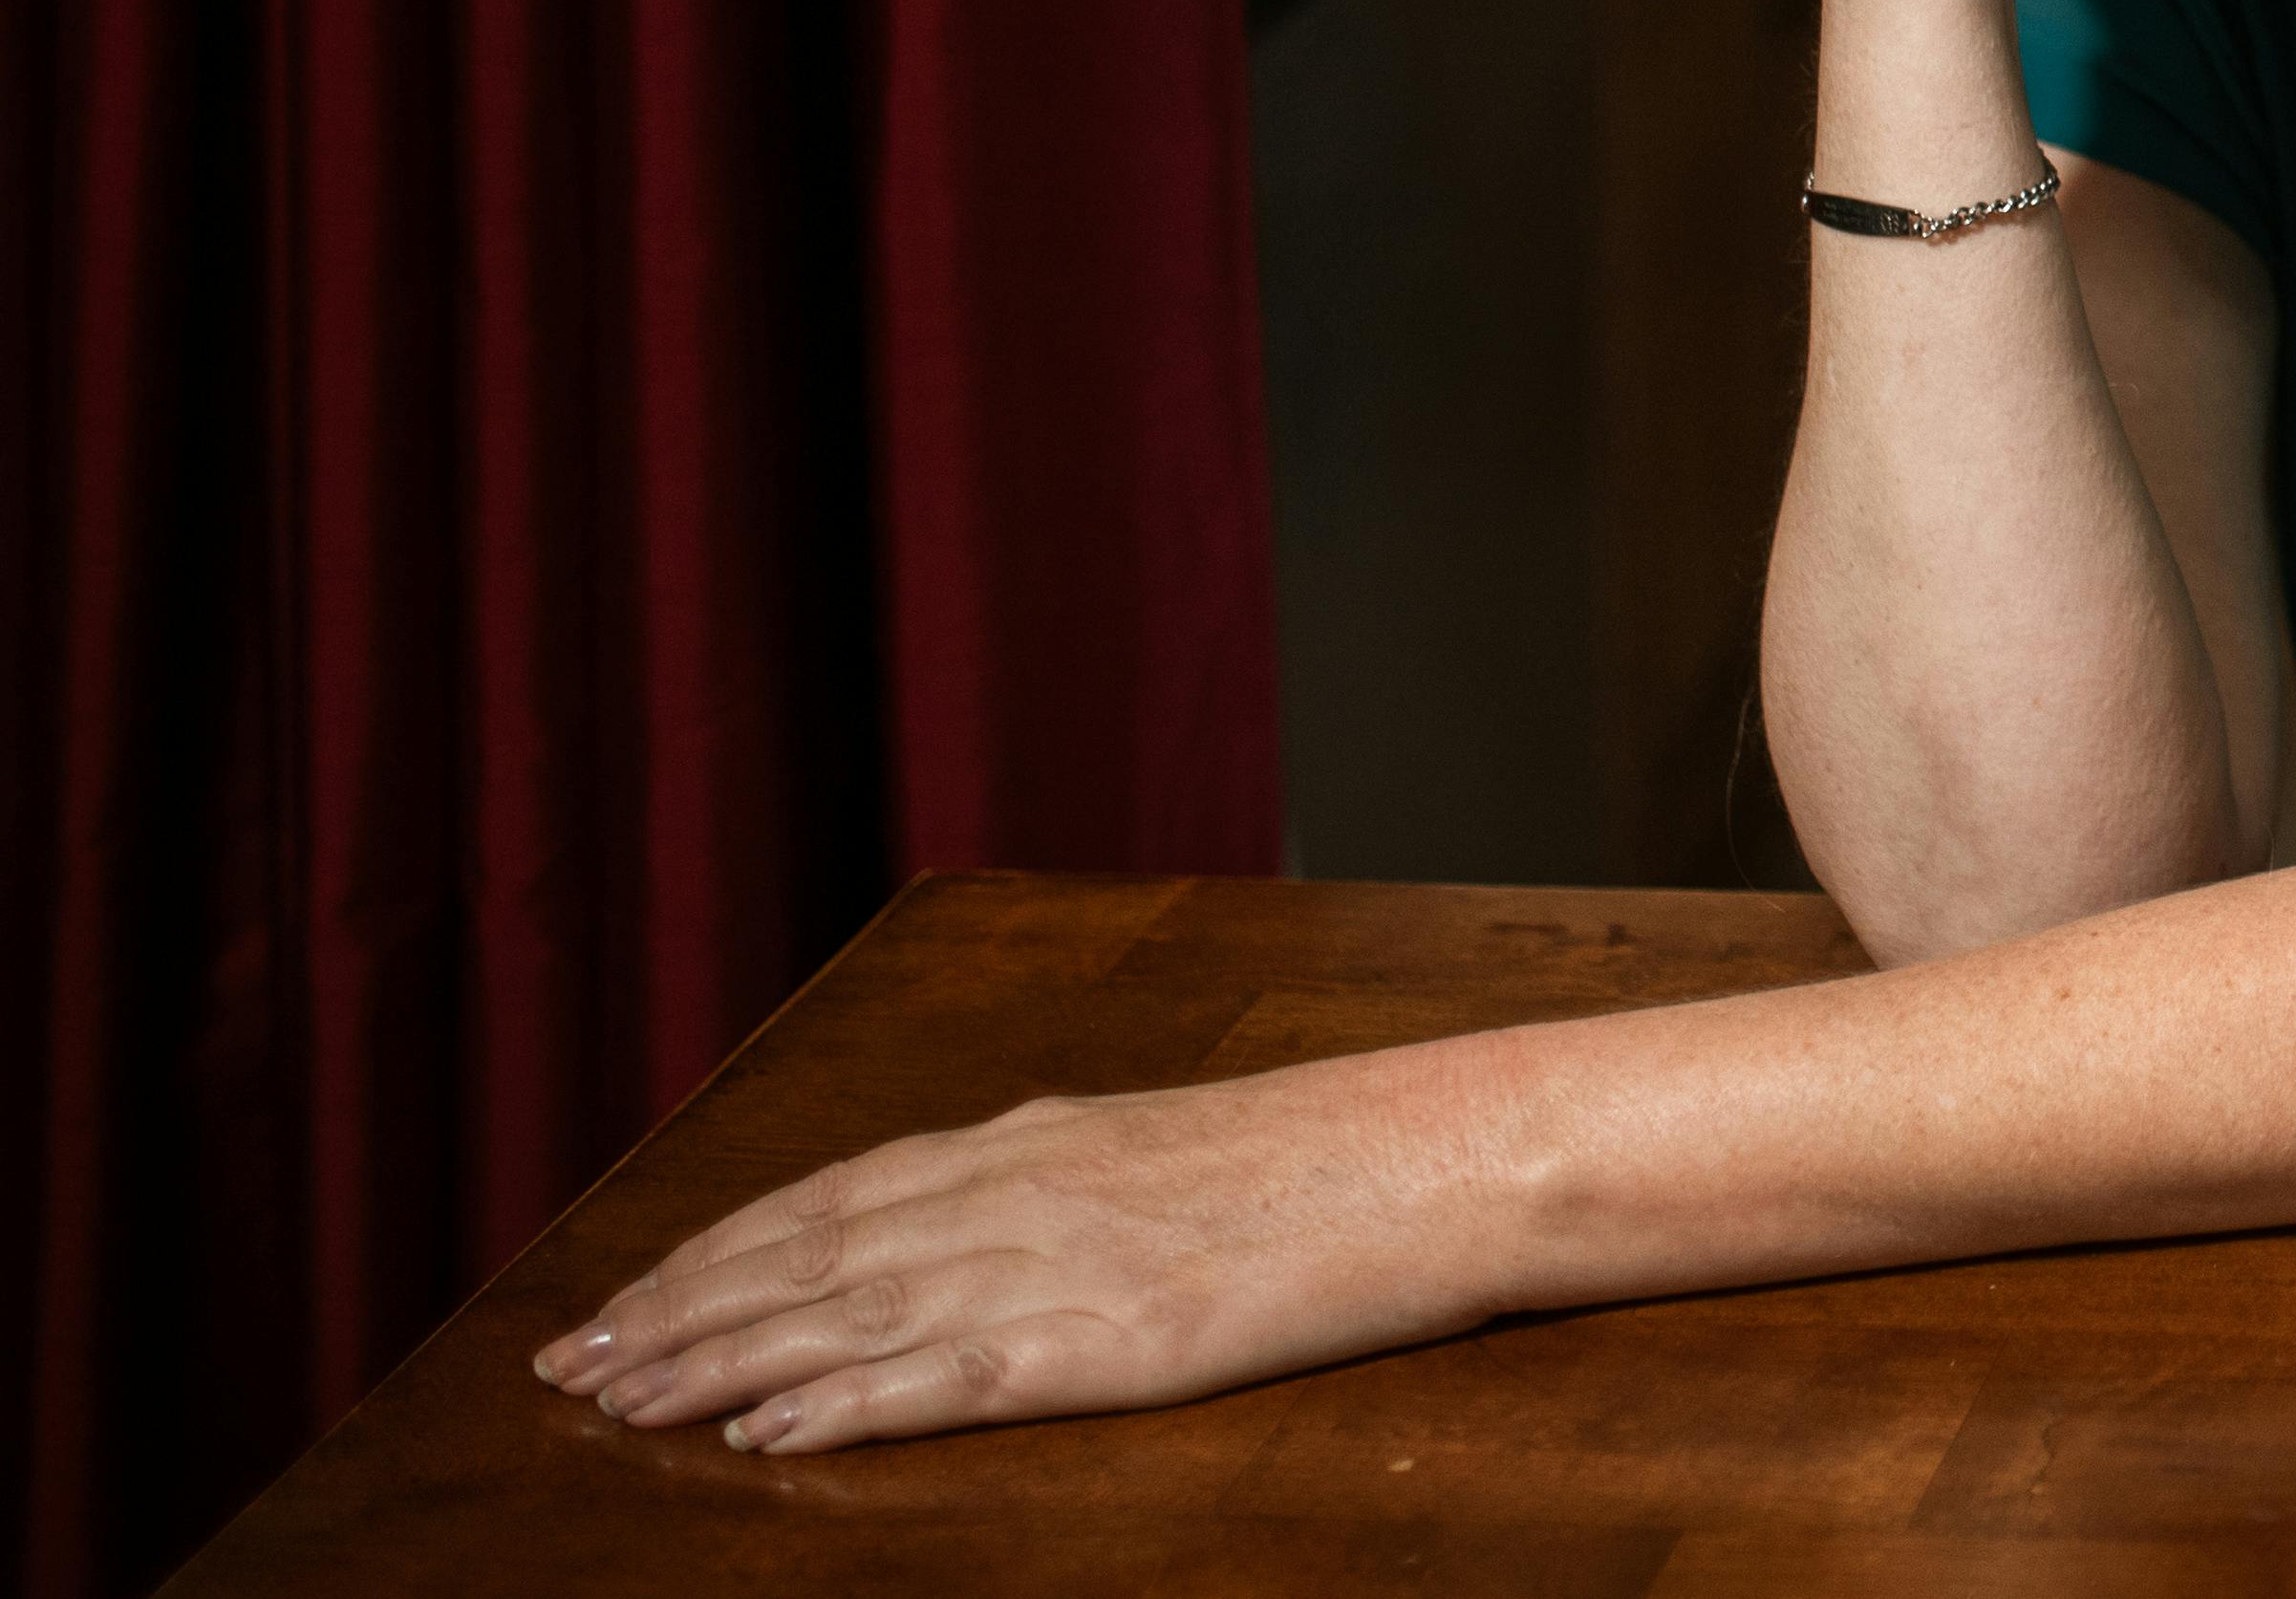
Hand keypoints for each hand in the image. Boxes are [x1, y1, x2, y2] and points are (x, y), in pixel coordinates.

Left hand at [531, 1051, 1514, 1455]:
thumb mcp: (1172, 1144)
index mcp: (1037, 1141)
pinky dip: (844, 1408)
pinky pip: (949, 1379)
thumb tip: (971, 1208)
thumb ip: (1063, 1177)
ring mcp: (1062, 1265)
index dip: (714, 1250)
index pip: (830, 1197)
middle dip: (677, 1312)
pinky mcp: (1112, 1341)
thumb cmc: (1335, 1156)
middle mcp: (1022, 1191)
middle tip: (564, 1366)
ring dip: (720, 1363)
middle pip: (809, 1256)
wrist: (1449, 1151)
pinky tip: (766, 1437)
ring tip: (619, 1405)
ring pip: (848, 1317)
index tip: (624, 1296)